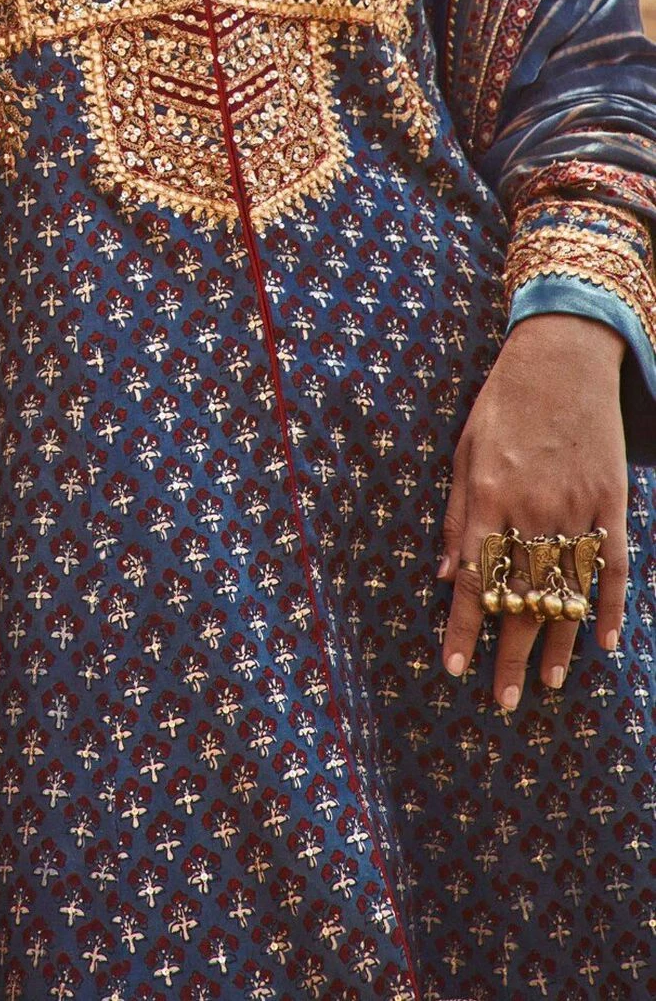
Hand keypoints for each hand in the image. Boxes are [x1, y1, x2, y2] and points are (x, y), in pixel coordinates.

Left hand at [438, 314, 626, 708]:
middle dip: (507, 652)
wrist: (562, 358)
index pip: (474, 578)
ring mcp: (575, 506)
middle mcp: (531, 508)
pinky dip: (610, 607)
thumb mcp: (464, 450)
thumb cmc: (504, 404)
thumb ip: (457, 516)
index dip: (462, 628)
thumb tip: (447, 577)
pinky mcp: (610, 501)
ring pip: (566, 591)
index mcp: (487, 495)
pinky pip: (611, 565)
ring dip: (555, 642)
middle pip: (520, 596)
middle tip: (500, 700)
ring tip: (543, 685)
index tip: (454, 670)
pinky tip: (606, 645)